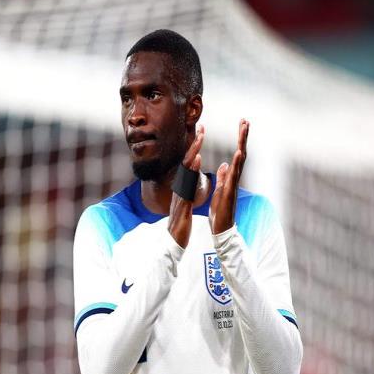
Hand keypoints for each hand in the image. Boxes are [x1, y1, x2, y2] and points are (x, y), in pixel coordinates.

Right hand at [168, 126, 204, 247]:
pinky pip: (187, 185)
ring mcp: (179, 195)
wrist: (173, 243)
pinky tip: (196, 163)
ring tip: (199, 141)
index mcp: (182, 189)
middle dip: (193, 146)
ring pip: (186, 172)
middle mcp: (179, 189)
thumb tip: (186, 183)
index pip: (188, 167)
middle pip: (186, 164)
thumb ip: (185, 193)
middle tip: (200, 130)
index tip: (200, 136)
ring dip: (192, 155)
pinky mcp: (182, 204)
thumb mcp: (184, 206)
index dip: (194, 151)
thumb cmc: (180, 225)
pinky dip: (191, 172)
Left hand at [209, 119, 248, 234]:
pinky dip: (237, 164)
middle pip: (242, 154)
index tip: (242, 124)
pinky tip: (239, 152)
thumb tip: (225, 164)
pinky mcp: (229, 193)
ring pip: (240, 162)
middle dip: (243, 137)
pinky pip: (234, 176)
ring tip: (244, 130)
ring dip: (242, 144)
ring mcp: (234, 185)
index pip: (237, 155)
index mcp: (231, 178)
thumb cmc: (221, 212)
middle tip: (245, 121)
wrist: (221, 229)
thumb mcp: (220, 191)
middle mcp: (235, 179)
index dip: (240, 140)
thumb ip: (223, 178)